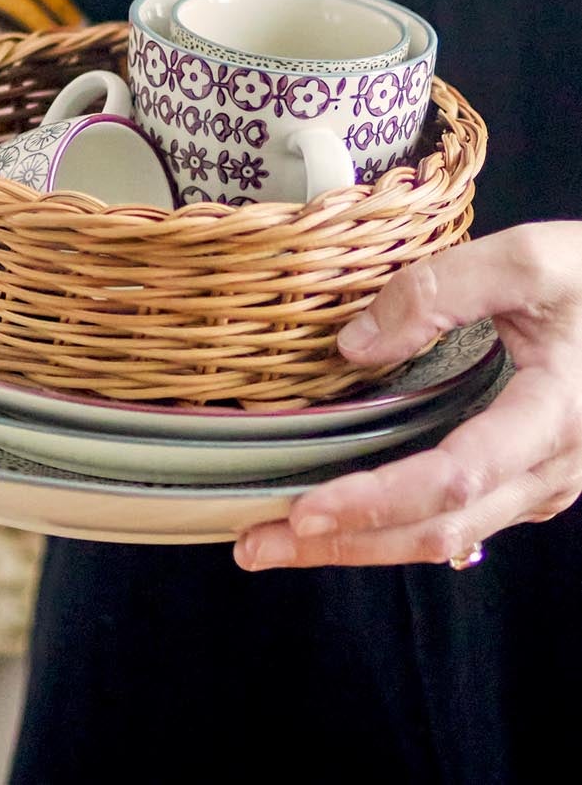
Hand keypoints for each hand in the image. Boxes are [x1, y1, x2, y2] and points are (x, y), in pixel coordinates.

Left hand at [234, 222, 581, 570]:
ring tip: (276, 540)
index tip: (304, 509)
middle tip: (255, 546)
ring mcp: (542, 482)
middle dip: (342, 544)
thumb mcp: (528, 260)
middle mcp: (550, 470)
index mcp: (553, 419)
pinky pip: (458, 516)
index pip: (453, 477)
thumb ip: (439, 290)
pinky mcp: (529, 476)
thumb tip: (353, 345)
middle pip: (438, 528)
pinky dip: (392, 524)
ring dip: (358, 542)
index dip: (376, 501)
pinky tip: (343, 521)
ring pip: (445, 534)